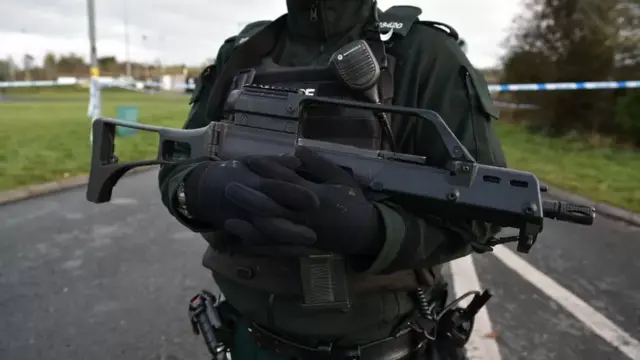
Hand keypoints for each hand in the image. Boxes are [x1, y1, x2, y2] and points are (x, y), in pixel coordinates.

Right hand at [183, 156, 313, 244]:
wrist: (204, 189)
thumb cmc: (236, 172)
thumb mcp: (253, 162)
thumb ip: (276, 163)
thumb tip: (298, 162)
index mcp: (254, 182)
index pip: (276, 188)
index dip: (295, 195)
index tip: (316, 202)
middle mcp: (250, 203)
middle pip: (271, 218)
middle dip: (292, 228)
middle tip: (314, 235)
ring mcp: (245, 221)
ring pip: (267, 235)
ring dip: (288, 243)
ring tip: (311, 246)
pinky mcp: (243, 233)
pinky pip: (262, 245)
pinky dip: (281, 250)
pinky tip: (300, 252)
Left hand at [227, 147, 382, 253]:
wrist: (364, 233)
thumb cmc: (352, 202)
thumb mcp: (341, 178)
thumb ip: (319, 165)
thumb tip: (297, 150)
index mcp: (316, 197)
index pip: (287, 182)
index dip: (267, 171)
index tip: (249, 161)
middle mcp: (306, 217)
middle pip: (273, 208)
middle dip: (250, 198)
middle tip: (229, 187)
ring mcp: (302, 234)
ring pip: (272, 232)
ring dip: (249, 226)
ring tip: (227, 219)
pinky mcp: (300, 247)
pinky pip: (276, 249)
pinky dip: (259, 246)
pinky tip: (241, 243)